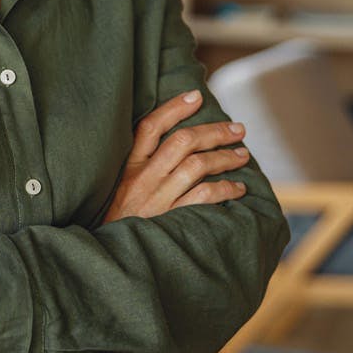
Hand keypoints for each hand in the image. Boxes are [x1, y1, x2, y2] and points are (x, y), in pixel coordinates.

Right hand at [104, 89, 251, 221]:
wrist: (110, 256)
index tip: (196, 96)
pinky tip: (238, 188)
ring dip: (225, 157)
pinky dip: (225, 189)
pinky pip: (205, 197)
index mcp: (128, 165)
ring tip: (242, 155)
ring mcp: (158, 199)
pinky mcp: (171, 220)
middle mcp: (143, 178)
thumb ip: (139, 166)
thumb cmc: (118, 218)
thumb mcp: (116, 186)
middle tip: (237, 129)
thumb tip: (176, 144)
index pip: (151, 126)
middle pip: (183, 141)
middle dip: (215, 131)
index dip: (174, 108)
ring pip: (197, 166)